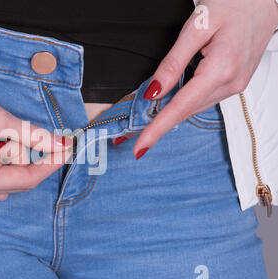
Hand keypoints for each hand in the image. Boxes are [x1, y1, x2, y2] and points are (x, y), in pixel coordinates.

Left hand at [114, 0, 277, 158]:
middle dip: (158, 124)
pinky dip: (185, 102)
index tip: (141, 146)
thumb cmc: (234, 5)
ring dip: (171, 114)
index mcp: (221, 69)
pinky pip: (203, 99)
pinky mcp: (235, 83)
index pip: (180, 108)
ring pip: (194, 107)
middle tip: (132, 133)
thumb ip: (173, 62)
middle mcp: (231, 83)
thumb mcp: (196, 27)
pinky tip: (172, 100)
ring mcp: (235, 85)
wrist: (264, 0)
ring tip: (147, 119)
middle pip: (186, 111)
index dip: (157, 129)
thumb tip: (154, 91)